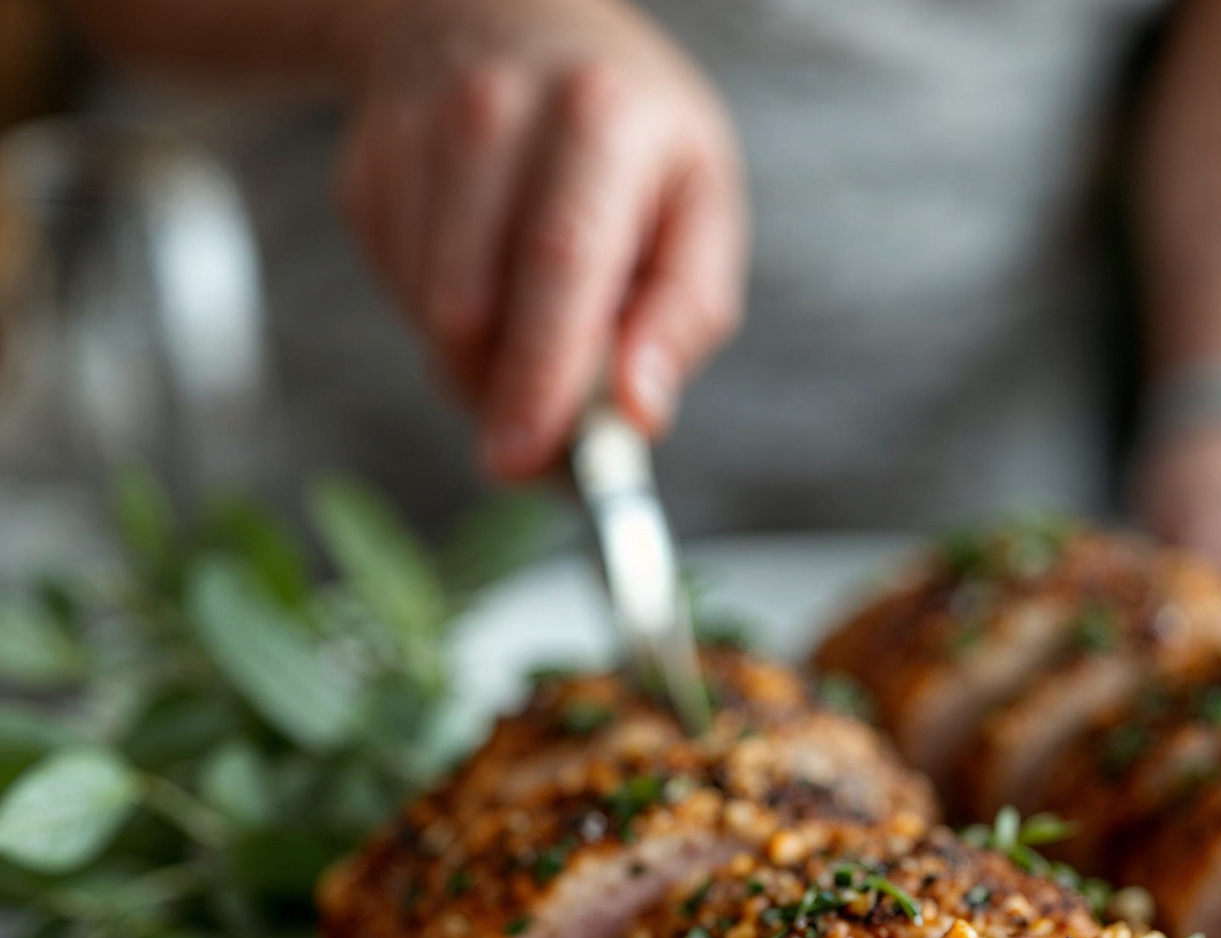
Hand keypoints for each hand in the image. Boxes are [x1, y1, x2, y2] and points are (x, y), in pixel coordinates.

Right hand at [335, 0, 746, 479]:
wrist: (505, 18)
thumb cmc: (628, 137)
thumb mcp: (700, 203)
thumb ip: (685, 314)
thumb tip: (639, 412)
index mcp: (599, 116)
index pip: (559, 260)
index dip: (543, 373)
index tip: (531, 456)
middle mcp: (496, 108)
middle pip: (473, 298)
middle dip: (497, 398)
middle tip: (525, 457)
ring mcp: (414, 133)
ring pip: (429, 310)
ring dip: (477, 366)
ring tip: (533, 342)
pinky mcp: (367, 168)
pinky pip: (398, 292)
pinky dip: (446, 325)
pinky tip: (487, 284)